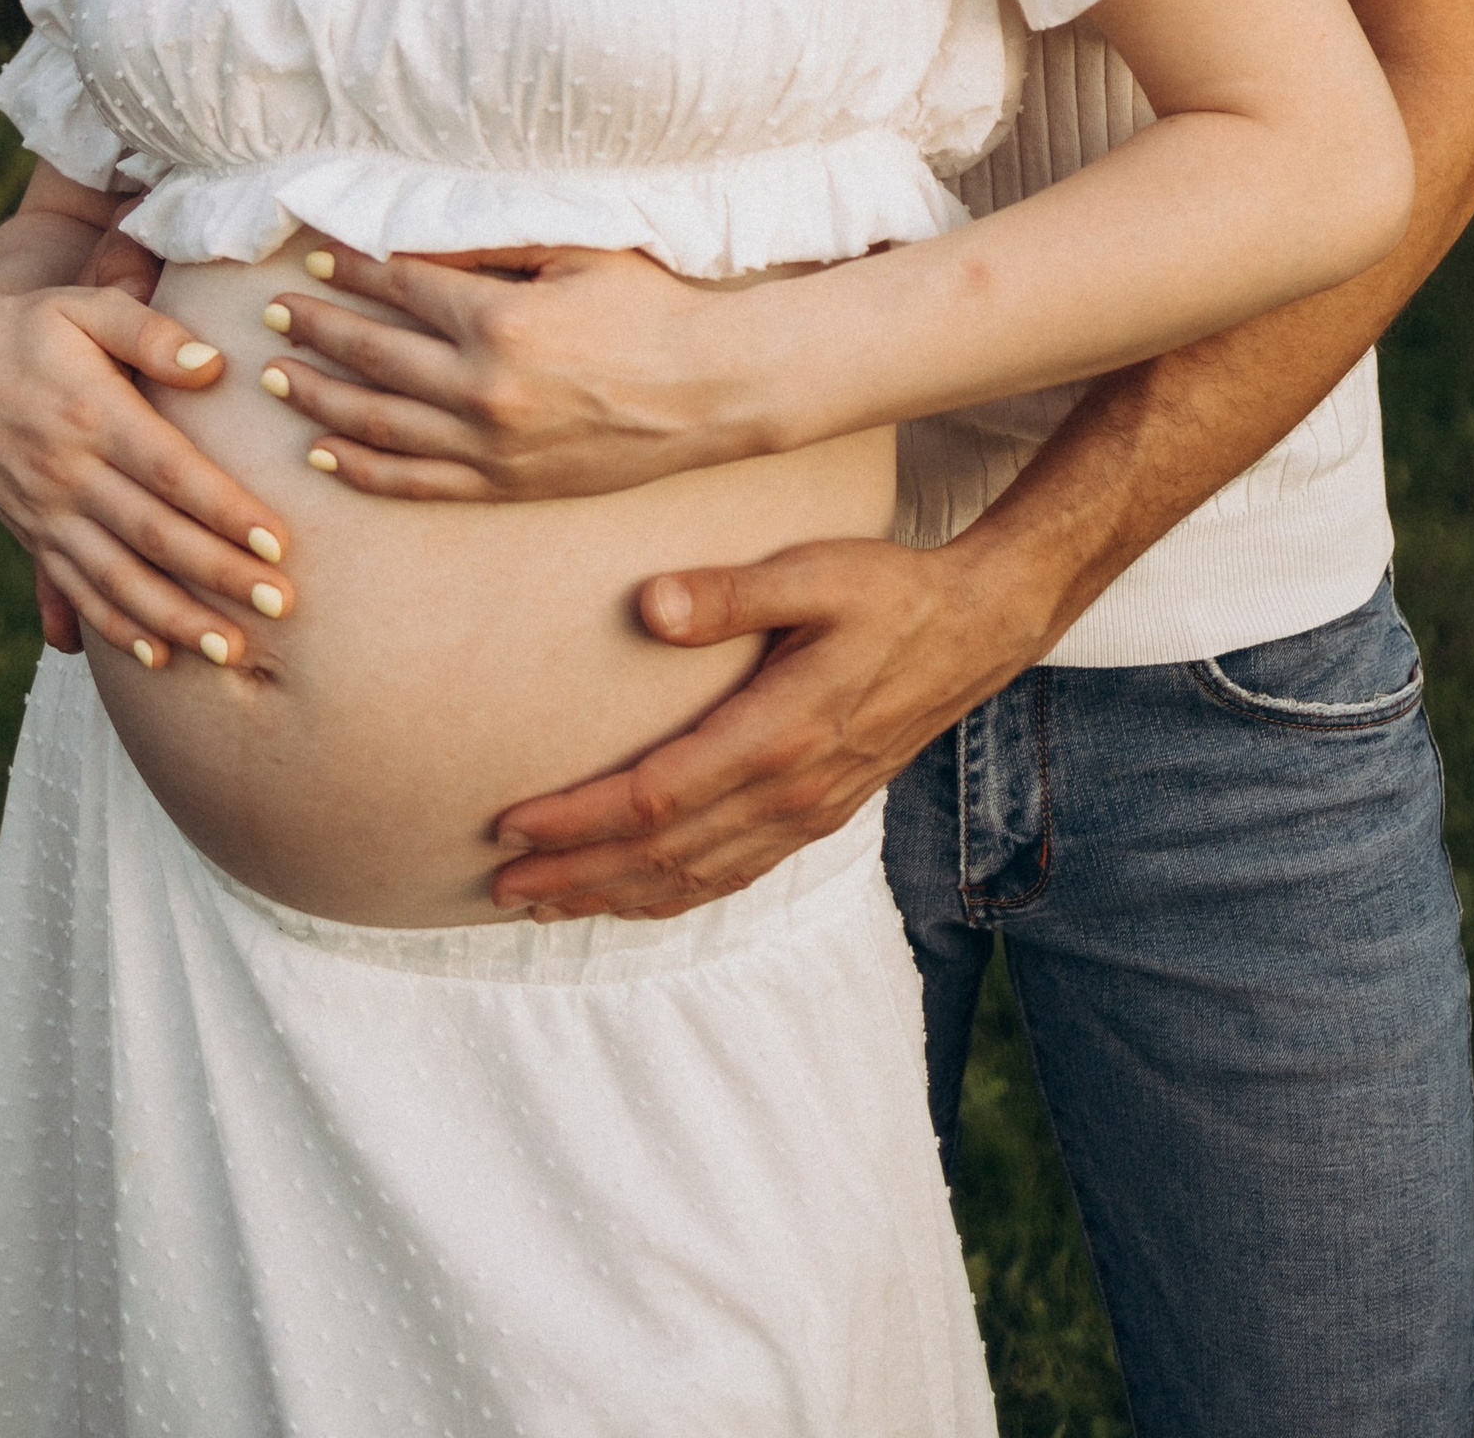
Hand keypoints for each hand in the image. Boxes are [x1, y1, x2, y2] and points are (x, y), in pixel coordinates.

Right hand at [0, 269, 292, 670]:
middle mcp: (70, 473)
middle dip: (219, 575)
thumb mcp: (85, 307)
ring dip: (174, 618)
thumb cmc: (35, 327)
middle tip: (280, 606)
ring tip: (232, 651)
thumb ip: (149, 333)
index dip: (224, 509)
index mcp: (93, 414)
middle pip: (153, 535)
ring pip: (116, 578)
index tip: (277, 542)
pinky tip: (157, 657)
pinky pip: (75, 590)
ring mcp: (48, 512)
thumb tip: (213, 364)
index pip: (169, 471)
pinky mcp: (32, 535)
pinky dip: (114, 628)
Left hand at [252, 239, 762, 502]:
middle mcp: (485, 387)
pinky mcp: (507, 485)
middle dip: (315, 330)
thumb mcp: (575, 251)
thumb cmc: (649, 306)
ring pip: (379, 423)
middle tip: (273, 313)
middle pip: (373, 353)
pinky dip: (362, 468)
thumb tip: (413, 238)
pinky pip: (416, 481)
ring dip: (319, 397)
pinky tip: (322, 455)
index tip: (312, 258)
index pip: (400, 286)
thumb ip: (492, 245)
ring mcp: (492, 444)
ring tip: (276, 377)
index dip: (350, 270)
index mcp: (501, 318)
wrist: (714, 390)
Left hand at [486, 531, 1048, 918]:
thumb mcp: (813, 572)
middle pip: (663, 857)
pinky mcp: (817, 814)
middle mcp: (790, 792)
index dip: (577, 820)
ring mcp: (806, 813)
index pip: (655, 799)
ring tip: (543, 902)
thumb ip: (729, 593)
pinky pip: (731, 875)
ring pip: (694, 878)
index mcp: (778, 735)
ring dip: (614, 895)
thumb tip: (646, 605)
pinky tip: (632, 896)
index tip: (509, 824)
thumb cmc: (890, 590)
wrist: (976, 630)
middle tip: (498, 886)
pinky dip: (672, 896)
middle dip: (576, 876)